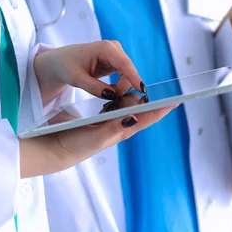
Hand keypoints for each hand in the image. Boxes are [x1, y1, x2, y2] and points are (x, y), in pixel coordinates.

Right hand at [21, 100, 178, 177]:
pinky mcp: (101, 118)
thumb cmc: (76, 145)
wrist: (55, 148)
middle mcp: (120, 126)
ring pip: (127, 104)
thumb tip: (134, 116)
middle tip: (148, 85)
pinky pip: (115, 103)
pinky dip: (118, 95)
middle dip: (146, 96)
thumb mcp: (96, 137)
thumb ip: (114, 127)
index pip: (148, 118)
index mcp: (122, 130)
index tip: (176, 100)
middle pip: (140, 108)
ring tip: (129, 83)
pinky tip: (116, 89)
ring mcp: (111, 121)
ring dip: (131, 93)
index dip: (162, 109)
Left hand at [34, 41, 143, 104]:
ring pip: (128, 76)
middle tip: (112, 100)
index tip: (142, 90)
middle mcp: (114, 49)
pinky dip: (119, 87)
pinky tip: (111, 93)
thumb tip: (112, 96)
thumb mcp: (76, 79)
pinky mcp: (116, 62)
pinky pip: (125, 77)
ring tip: (107, 96)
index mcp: (105, 48)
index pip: (125, 64)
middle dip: (124, 88)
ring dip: (120, 88)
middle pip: (128, 71)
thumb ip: (94, 88)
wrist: (60, 61)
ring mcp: (117, 55)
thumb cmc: (66, 66)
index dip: (134, 77)